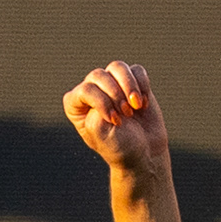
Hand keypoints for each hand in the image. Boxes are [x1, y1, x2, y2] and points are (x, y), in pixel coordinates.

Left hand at [63, 60, 170, 177]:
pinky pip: (137, 71)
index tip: (115, 122)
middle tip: (127, 114)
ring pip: (118, 67)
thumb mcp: (101, 133)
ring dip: (130, 85)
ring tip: (137, 106)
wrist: (144, 154)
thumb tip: (110, 83)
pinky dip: (143, 85)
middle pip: (99, 75)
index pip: (85, 89)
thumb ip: (97, 108)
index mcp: (76, 105)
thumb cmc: (119, 147)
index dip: (102, 102)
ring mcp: (112, 86)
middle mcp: (92, 92)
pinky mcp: (133, 84)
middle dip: (116, 94)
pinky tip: (144, 104)